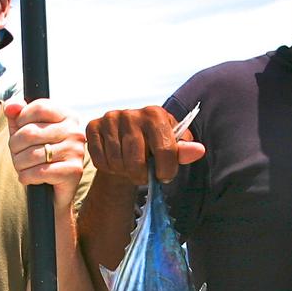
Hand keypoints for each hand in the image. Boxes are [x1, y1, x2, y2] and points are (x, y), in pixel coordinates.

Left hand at [5, 99, 87, 195]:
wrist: (53, 191)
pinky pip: (39, 172)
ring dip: (19, 164)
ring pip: (31, 154)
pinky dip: (26, 177)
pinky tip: (27, 178)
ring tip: (22, 167)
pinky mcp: (74, 171)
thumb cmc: (38, 155)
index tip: (19, 131)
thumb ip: (17, 115)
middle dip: (14, 146)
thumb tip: (11, 107)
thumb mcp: (25, 131)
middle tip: (16, 154)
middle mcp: (75, 131)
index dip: (21, 119)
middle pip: (30, 132)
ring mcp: (76, 151)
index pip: (39, 108)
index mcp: (67, 116)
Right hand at [86, 105, 204, 184]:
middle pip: (136, 161)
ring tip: (129, 168)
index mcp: (155, 114)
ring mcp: (110, 118)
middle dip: (142, 176)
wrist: (126, 140)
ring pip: (116, 162)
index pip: (165, 151)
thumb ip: (184, 151)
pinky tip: (115, 162)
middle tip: (144, 177)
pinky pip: (99, 158)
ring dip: (124, 172)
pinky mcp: (93, 126)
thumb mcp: (172, 147)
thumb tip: (199, 151)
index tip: (164, 176)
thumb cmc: (154, 145)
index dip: (166, 171)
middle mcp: (132, 113)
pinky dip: (107, 167)